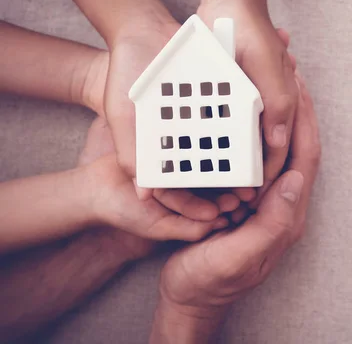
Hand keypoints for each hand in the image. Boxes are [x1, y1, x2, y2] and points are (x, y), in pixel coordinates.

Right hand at [78, 119, 228, 257]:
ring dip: (220, 160)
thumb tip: (216, 223)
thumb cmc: (126, 213)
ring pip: (204, 161)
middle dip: (231, 181)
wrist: (93, 190)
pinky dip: (199, 142)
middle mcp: (188, 184)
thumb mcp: (159, 227)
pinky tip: (213, 136)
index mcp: (191, 204)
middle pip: (216, 180)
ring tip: (234, 160)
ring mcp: (178, 165)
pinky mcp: (166, 146)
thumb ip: (187, 229)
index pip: (217, 202)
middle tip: (243, 180)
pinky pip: (186, 144)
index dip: (231, 201)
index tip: (243, 199)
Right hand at [102, 20, 256, 205]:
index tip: (215, 216)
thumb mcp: (122, 117)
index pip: (181, 186)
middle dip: (227, 187)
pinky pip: (236, 117)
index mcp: (163, 149)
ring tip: (259, 175)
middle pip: (210, 171)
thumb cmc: (123, 77)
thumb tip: (144, 194)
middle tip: (246, 200)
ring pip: (226, 148)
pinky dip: (246, 128)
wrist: (140, 33)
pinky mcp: (220, 99)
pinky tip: (261, 138)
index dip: (196, 203)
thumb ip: (132, 153)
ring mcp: (205, 119)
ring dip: (242, 163)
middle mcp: (186, 137)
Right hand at [150, 74, 319, 342]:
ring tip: (272, 82)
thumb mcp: (238, 257)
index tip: (299, 84)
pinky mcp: (245, 201)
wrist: (188, 298)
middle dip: (297, 109)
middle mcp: (281, 204)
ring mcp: (264, 201)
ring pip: (278, 148)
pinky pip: (257, 158)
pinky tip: (243, 114)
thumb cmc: (210, 281)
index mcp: (286, 215)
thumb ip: (272, 224)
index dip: (305, 120)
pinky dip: (256, 132)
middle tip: (290, 71)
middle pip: (297, 146)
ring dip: (279, 115)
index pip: (304, 157)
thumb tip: (296, 180)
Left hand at [198, 0, 298, 201]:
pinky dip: (206, 146)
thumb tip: (278, 142)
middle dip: (241, 182)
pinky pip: (215, 130)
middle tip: (224, 205)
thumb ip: (280, 105)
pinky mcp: (220, 102)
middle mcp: (261, 116)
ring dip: (223, 171)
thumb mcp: (272, 69)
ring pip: (234, 150)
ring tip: (206, 192)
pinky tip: (189, 162)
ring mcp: (241, 110)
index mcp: (279, 112)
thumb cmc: (255, 35)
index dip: (264, 178)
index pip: (276, 154)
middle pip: (254, 158)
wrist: (225, 4)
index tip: (248, 200)